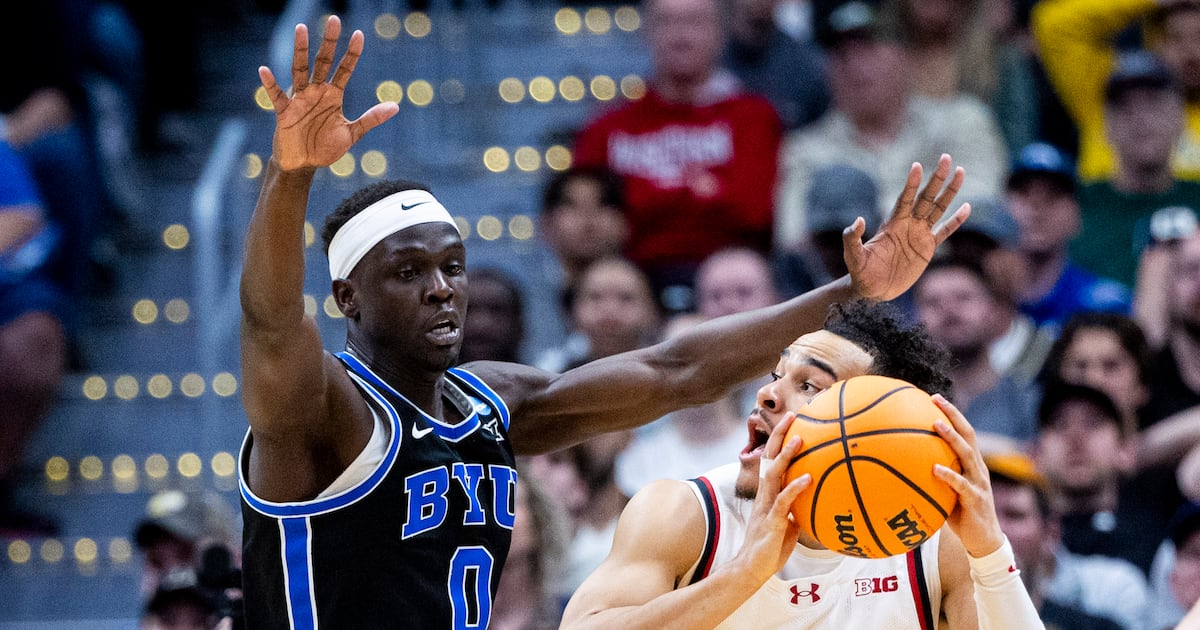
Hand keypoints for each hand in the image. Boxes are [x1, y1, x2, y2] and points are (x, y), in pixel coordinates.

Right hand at [258, 15, 398, 170]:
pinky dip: (270, 84)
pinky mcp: (285, 112)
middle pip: (323, 62)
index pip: (344, 69)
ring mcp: (300, 99)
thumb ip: (371, 119)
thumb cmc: (326, 147)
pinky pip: (277, 96)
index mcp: (333, 95)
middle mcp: (316, 92)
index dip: (351, 54)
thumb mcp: (352, 133)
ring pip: (300, 70)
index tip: (359, 34)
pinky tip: (265, 70)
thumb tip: (396, 106)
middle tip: (334, 20)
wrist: (304, 164)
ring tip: (301, 29)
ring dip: (300, 50)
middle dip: (329, 42)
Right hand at [734, 414, 810, 582]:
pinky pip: (783, 500)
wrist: (752, 569)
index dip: (780, 438)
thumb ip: (799, 509)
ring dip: (787, 455)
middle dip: (779, 434)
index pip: (771, 458)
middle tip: (794, 415)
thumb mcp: (789, 523)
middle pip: (769, 456)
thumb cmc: (771, 548)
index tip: (793, 420)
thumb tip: (820, 499)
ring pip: (773, 473)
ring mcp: (766, 506)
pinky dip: (795, 487)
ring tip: (800, 438)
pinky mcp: (771, 520)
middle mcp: (764, 494)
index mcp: (768, 493)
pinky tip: (808, 478)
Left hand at [843, 154, 969, 300]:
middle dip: (936, 178)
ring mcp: (919, 234)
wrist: (872, 289)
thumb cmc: (860, 272)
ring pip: (938, 209)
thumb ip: (852, 238)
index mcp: (892, 223)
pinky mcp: (927, 248)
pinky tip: (967, 207)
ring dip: (949, 191)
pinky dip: (956, 221)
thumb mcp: (853, 256)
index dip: (911, 184)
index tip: (917, 166)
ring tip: (960, 172)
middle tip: (946, 157)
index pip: (904, 199)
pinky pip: (944, 231)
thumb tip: (858, 220)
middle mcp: (908, 224)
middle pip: (925, 197)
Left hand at [930, 394, 1004, 557]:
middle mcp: (977, 468)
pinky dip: (949, 475)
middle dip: (953, 414)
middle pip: (968, 434)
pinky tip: (935, 469)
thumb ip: (930, 477)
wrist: (983, 542)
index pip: (964, 432)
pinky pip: (961, 485)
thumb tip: (900, 467)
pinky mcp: (976, 499)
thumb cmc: (960, 515)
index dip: (951, 414)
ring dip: (952, 438)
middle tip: (936, 399)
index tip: (934, 397)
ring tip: (936, 424)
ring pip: (967, 454)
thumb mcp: (944, 492)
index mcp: (971, 464)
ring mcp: (979, 482)